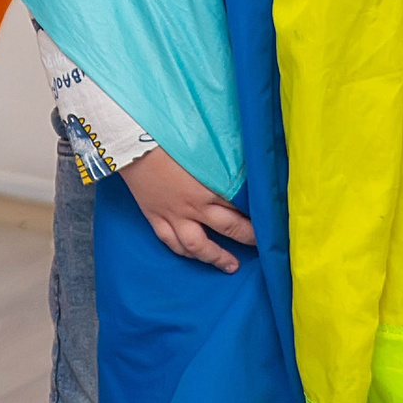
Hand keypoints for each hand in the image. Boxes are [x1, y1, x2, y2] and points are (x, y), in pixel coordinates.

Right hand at [119, 147, 255, 272]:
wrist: (130, 142)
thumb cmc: (167, 136)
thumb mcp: (203, 142)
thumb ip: (223, 153)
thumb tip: (240, 149)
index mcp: (209, 186)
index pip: (240, 205)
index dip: (257, 213)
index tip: (271, 218)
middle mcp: (194, 206)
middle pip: (228, 228)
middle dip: (248, 237)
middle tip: (262, 244)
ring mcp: (173, 214)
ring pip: (198, 246)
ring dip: (217, 257)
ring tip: (231, 266)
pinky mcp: (154, 216)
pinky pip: (170, 241)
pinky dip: (183, 252)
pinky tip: (191, 255)